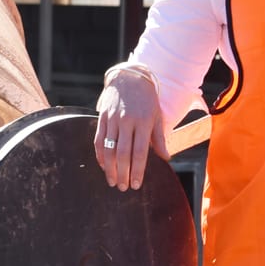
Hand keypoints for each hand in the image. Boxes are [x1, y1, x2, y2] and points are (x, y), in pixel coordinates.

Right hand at [94, 68, 170, 191]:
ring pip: (108, 149)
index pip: (139, 152)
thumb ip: (159, 138)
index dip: (137, 170)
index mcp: (144, 122)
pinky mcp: (102, 117)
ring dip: (110, 168)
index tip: (136, 184)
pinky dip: (99, 155)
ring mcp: (113, 119)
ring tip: (113, 181)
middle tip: (123, 188)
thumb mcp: (157, 116)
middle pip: (123, 154)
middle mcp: (127, 121)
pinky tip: (103, 166)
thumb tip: (166, 158)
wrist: (129, 77)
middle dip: (123, 173)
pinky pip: (98, 139)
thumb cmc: (147, 99)